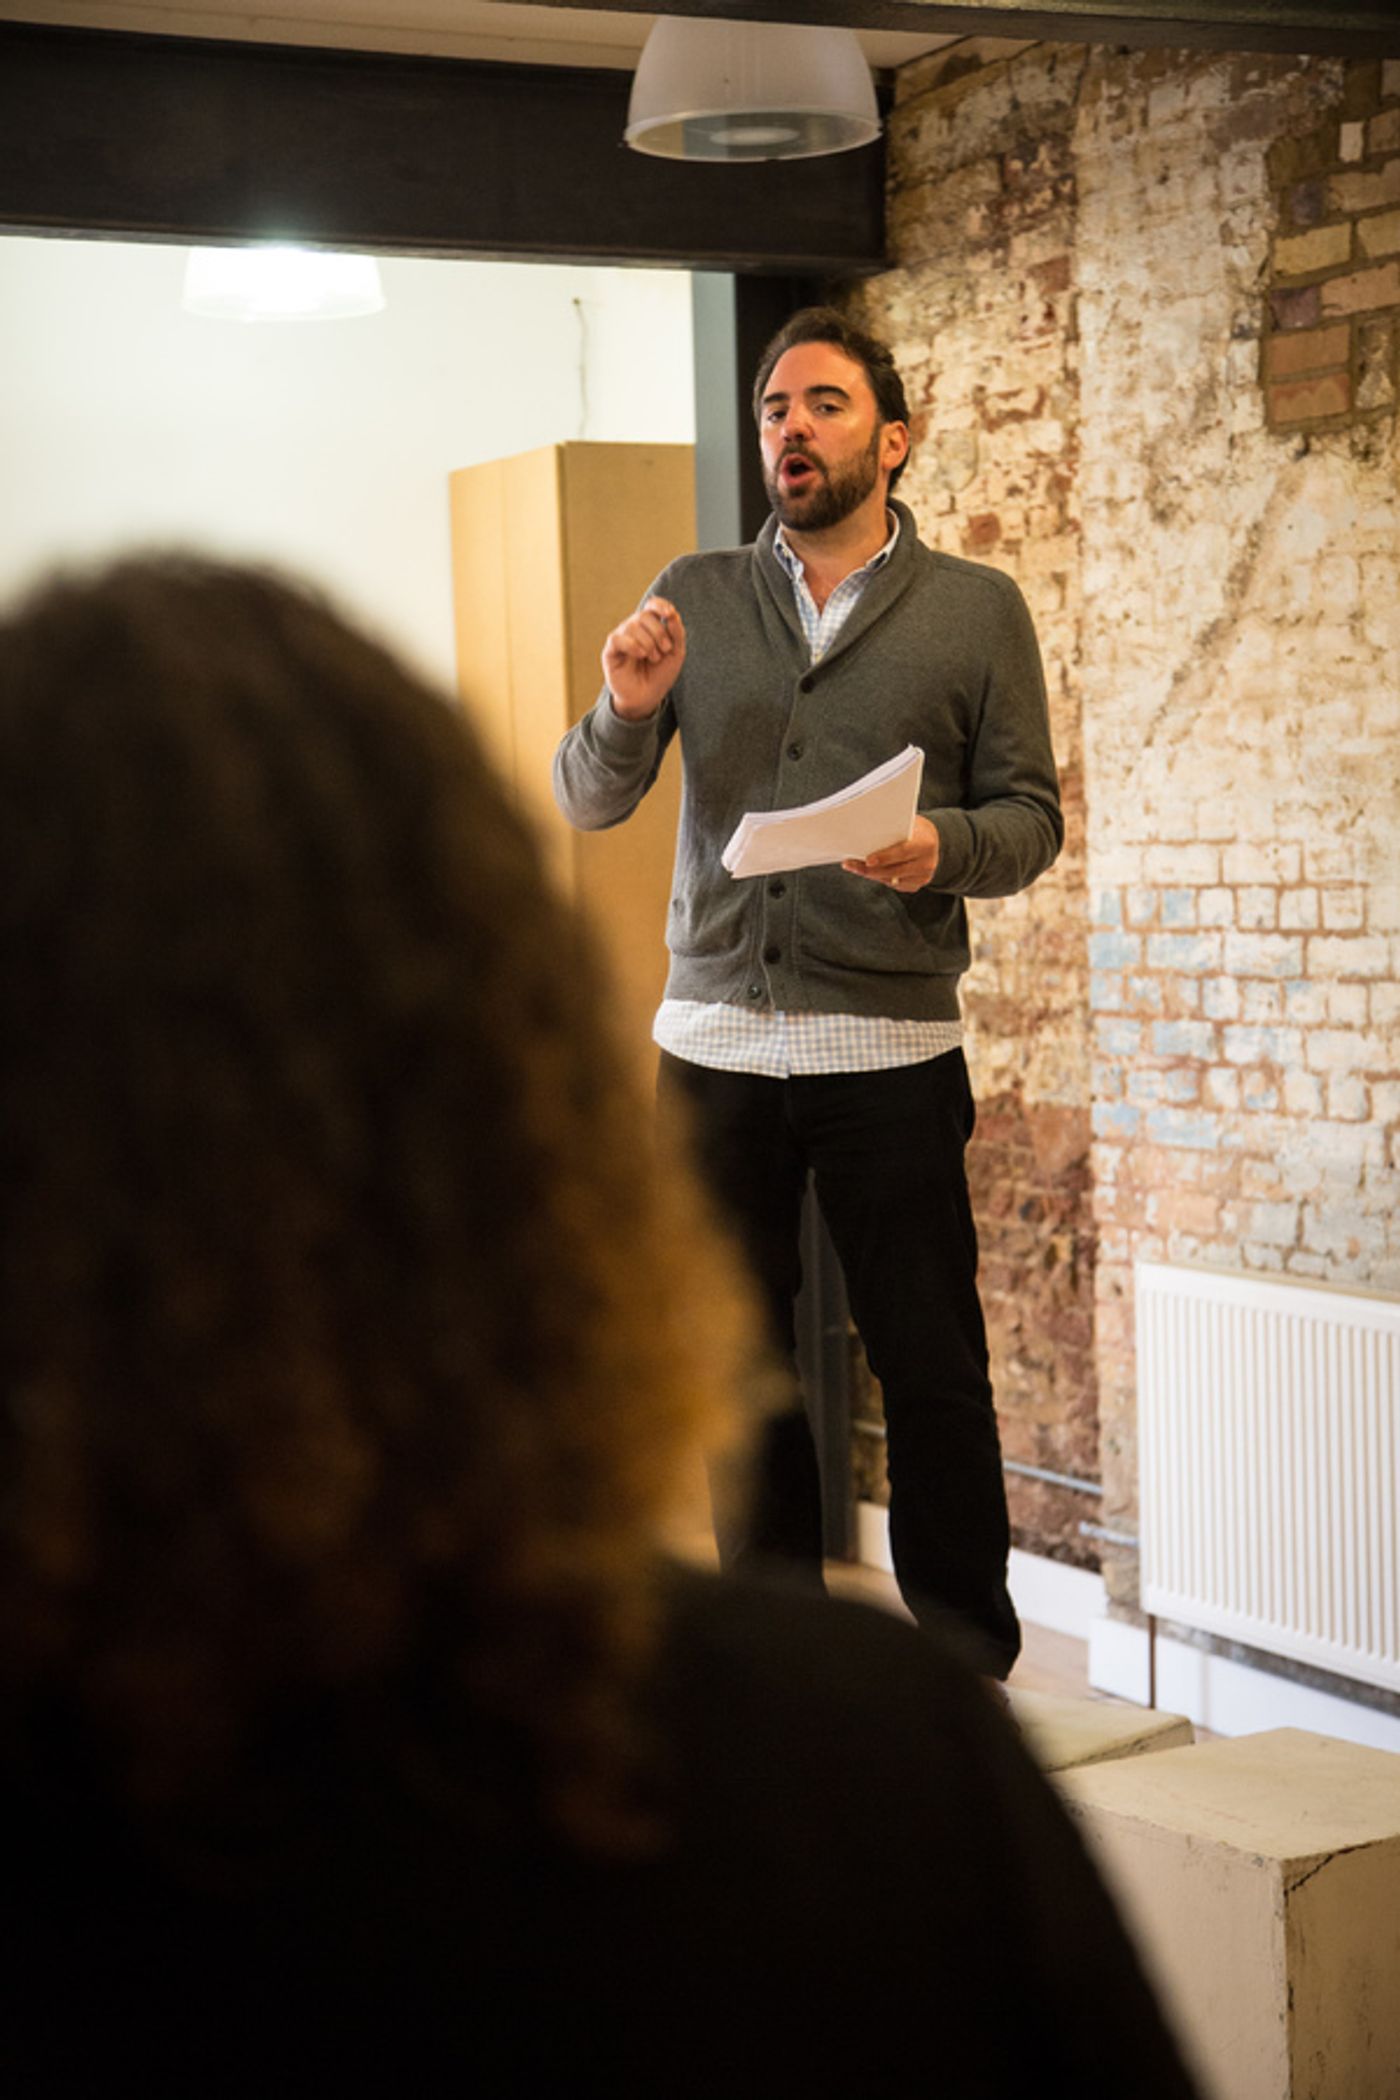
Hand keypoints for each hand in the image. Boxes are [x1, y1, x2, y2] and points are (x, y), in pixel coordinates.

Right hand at [601, 597, 685, 721]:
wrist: (647, 697)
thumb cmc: (660, 675)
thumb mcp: (676, 654)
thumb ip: (677, 633)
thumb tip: (672, 615)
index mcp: (650, 626)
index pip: (652, 605)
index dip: (660, 605)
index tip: (670, 614)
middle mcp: (634, 628)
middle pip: (645, 615)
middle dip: (659, 632)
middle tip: (665, 651)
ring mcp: (621, 638)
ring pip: (632, 625)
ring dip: (648, 643)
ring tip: (653, 658)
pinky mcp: (611, 650)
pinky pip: (618, 638)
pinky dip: (632, 645)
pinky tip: (641, 655)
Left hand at [843, 815, 939, 891]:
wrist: (932, 841)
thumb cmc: (915, 829)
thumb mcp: (908, 824)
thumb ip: (892, 830)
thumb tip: (865, 834)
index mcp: (925, 844)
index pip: (902, 852)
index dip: (884, 857)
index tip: (867, 860)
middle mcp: (927, 863)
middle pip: (894, 870)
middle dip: (869, 869)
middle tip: (850, 864)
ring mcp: (922, 877)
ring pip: (891, 880)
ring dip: (871, 874)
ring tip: (854, 867)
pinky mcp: (916, 885)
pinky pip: (893, 885)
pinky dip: (880, 878)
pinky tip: (868, 872)